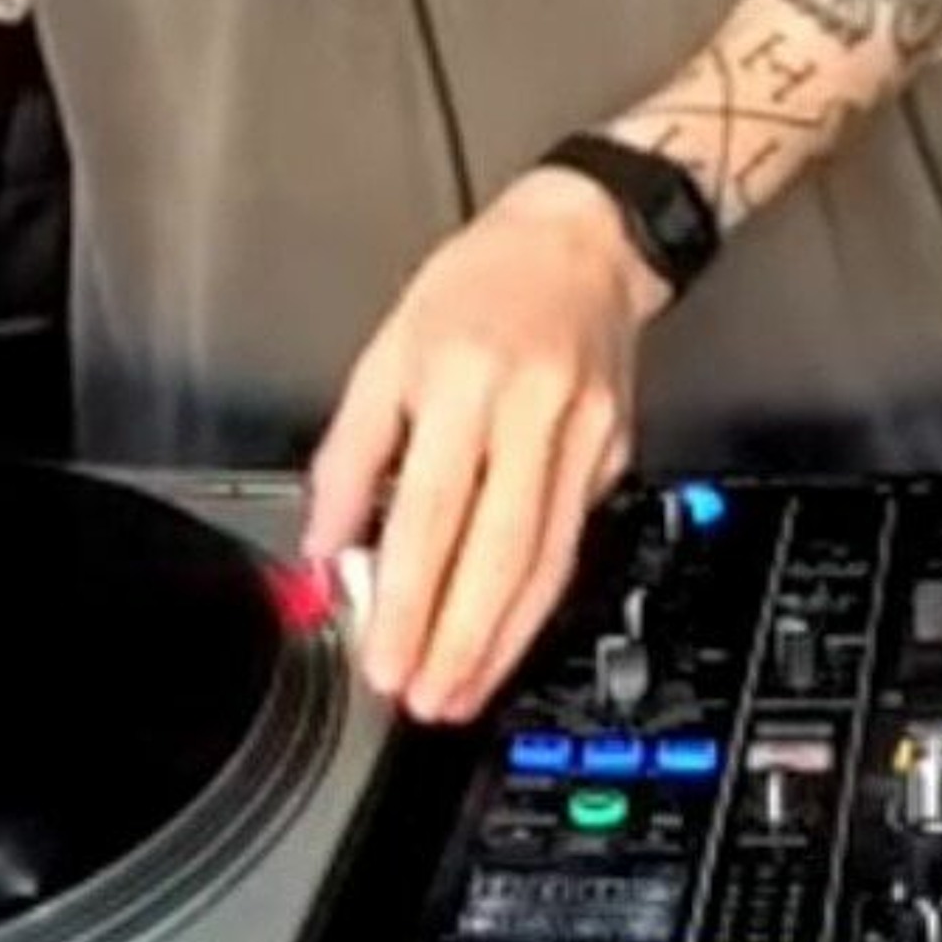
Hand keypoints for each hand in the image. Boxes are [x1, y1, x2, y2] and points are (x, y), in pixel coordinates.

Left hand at [303, 169, 666, 723]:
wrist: (586, 243)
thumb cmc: (478, 287)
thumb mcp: (388, 348)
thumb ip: (352, 451)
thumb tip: (324, 543)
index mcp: (462, 378)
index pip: (432, 510)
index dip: (409, 595)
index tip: (384, 655)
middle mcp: (530, 411)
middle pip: (499, 551)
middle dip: (461, 640)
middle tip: (425, 698)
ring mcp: (584, 436)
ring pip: (548, 562)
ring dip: (504, 640)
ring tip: (462, 690)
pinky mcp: (616, 455)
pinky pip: (574, 543)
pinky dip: (540, 600)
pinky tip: (510, 635)